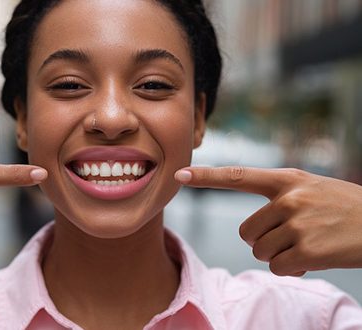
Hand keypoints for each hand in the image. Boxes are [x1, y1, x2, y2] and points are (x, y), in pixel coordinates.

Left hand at [175, 166, 361, 275]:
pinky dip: (293, 267)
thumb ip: (280, 197)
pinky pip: (278, 267)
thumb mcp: (312, 188)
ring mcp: (298, 224)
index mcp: (287, 180)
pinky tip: (315, 257)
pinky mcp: (307, 251)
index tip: (179, 176)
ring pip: (260, 252)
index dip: (206, 177)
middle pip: (246, 232)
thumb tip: (252, 232)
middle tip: (293, 235)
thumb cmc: (344, 207)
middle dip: (264, 240)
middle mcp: (288, 199)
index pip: (238, 176)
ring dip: (279, 255)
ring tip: (308, 243)